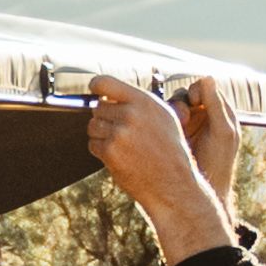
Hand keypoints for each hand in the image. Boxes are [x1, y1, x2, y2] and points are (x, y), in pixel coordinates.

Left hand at [81, 67, 237, 261]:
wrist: (173, 182)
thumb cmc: (169, 150)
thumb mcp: (163, 117)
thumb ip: (138, 102)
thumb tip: (107, 95)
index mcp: (144, 101)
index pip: (105, 82)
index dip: (96, 86)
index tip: (95, 91)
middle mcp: (130, 114)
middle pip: (97, 107)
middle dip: (105, 118)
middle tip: (121, 132)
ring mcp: (119, 133)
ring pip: (93, 126)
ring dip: (101, 135)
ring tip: (122, 145)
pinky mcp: (110, 151)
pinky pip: (93, 145)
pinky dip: (101, 151)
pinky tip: (120, 157)